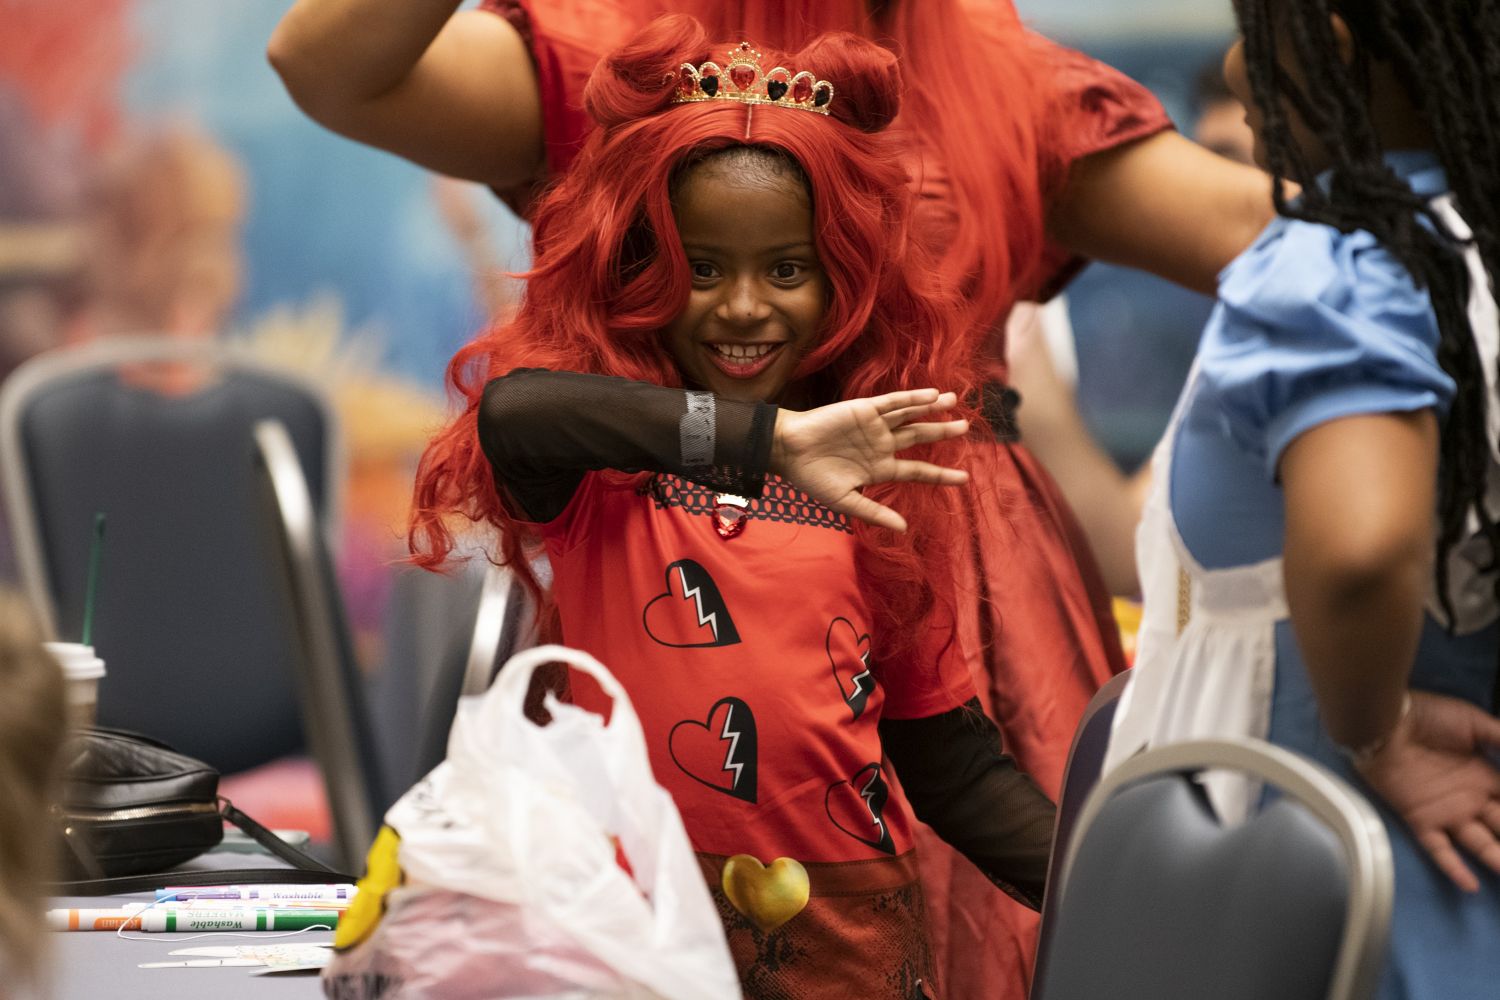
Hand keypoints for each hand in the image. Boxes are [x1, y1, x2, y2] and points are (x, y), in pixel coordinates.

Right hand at [770, 389, 969, 532]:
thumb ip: (875, 513)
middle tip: (966, 427)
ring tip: (955, 403)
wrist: (788, 451)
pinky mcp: (864, 409)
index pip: (918, 471)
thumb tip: (904, 529)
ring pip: (910, 415)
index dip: (941, 475)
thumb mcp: (845, 501)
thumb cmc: (813, 478)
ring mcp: (874, 426)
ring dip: (932, 410)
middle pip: (920, 437)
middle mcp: (882, 445)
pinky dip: (912, 399)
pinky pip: (893, 403)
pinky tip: (932, 396)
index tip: (965, 479)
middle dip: (943, 432)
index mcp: (880, 468)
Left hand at [1354, 690, 1499, 891]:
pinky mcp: (1422, 819)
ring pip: (1479, 844)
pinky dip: (1454, 868)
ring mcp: (1447, 812)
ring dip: (1496, 858)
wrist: (1386, 722)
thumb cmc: (1429, 718)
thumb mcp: (1473, 723)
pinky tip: (1471, 885)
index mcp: (1485, 776)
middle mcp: (1471, 799)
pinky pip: (1439, 850)